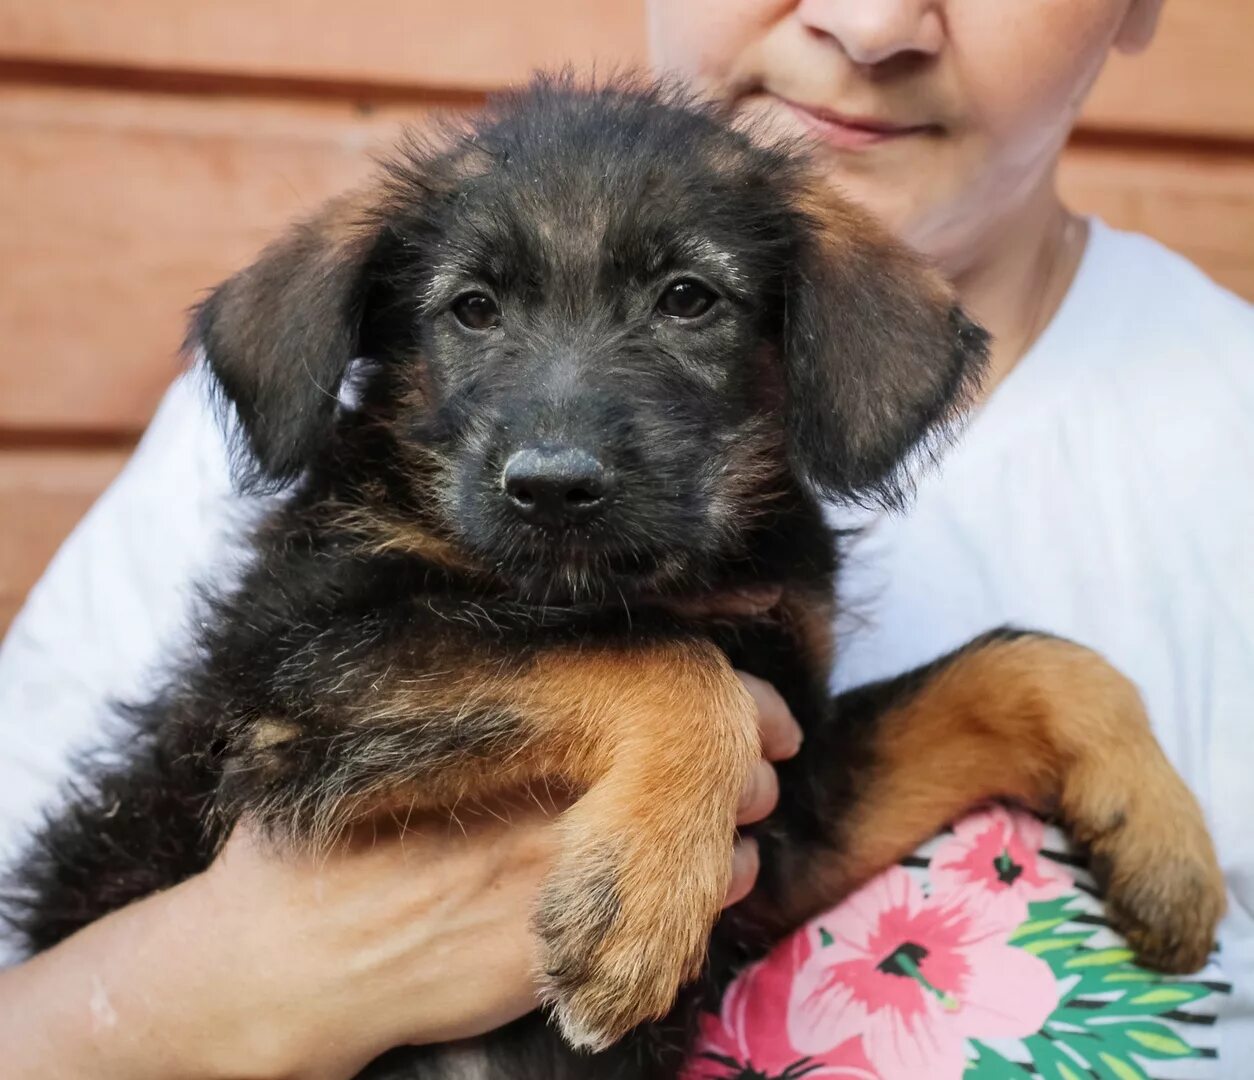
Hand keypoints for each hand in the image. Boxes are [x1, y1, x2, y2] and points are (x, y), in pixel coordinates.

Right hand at [0, 669, 799, 1079]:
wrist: (280, 968)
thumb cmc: (323, 839)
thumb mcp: (391, 736)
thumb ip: (477, 702)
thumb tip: (558, 666)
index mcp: (517, 734)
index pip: (664, 693)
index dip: (735, 698)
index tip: (766, 708)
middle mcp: (550, 801)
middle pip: (705, 771)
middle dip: (748, 768)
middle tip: (758, 765)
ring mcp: (562, 883)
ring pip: (709, 856)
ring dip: (733, 841)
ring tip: (726, 832)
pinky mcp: (563, 959)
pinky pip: (674, 929)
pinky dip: (699, 905)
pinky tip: (688, 894)